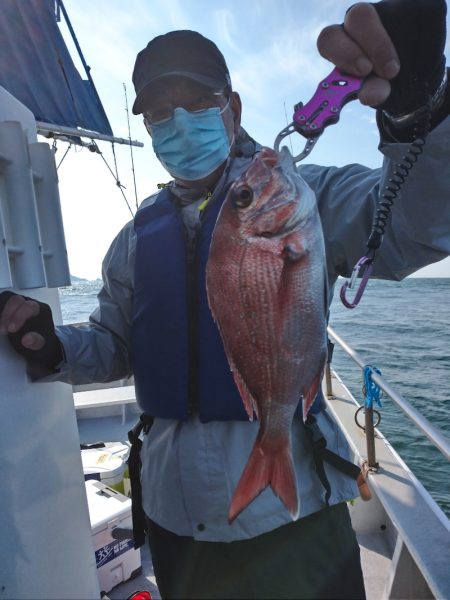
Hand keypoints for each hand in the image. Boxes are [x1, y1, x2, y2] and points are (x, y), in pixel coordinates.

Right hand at [0, 291, 62, 369]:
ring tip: (0, 328)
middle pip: (16, 300)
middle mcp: (29, 303)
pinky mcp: (8, 306)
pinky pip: (1, 302)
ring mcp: (18, 303)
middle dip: (7, 314)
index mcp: (41, 310)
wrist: (36, 339)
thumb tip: (27, 339)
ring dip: (2, 313)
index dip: (19, 317)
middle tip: (3, 331)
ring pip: (6, 298)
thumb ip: (36, 342)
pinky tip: (0, 324)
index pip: (30, 307)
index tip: (11, 330)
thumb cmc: (40, 339)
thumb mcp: (42, 344)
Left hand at [318, 0, 446, 112]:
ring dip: (402, 45)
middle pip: (358, 17)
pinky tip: (421, 57)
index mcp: (340, 44)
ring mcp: (385, 11)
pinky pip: (421, 15)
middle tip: (390, 71)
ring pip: (392, 14)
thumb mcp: (376, 92)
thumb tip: (368, 94)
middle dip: (375, 44)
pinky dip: (424, 39)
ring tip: (405, 69)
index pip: (329, 40)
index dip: (344, 53)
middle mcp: (357, 23)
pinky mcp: (412, 8)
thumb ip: (371, 92)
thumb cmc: (383, 85)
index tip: (364, 71)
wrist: (411, 82)